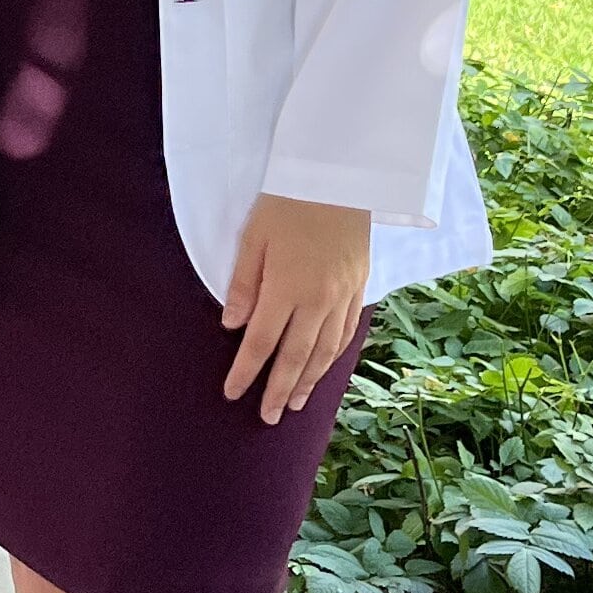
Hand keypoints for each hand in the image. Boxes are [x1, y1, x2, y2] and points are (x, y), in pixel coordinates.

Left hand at [220, 194, 370, 423]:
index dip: (246, 372)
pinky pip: (346, 331)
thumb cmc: (288, 201)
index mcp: (287, 287)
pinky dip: (333, 356)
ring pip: (325, 351)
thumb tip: (232, 326)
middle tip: (268, 417)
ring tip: (295, 402)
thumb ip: (243, 285)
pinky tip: (323, 367)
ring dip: (308, 380)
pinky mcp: (360, 286)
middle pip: (295, 357)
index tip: (232, 393)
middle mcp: (318, 299)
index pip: (261, 343)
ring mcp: (343, 295)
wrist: (341, 175)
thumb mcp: (254, 237)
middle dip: (279, 390)